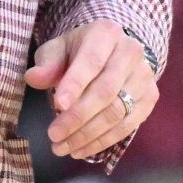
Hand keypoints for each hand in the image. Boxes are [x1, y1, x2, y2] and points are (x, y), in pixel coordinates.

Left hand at [24, 21, 157, 159]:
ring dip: (88, 134)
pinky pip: (128, 125)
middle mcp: (131, 52)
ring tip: (62, 147)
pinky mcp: (150, 97)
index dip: (75, 84)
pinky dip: (103, 141)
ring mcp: (144, 76)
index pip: (91, 61)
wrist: (111, 52)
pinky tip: (81, 150)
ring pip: (117, 112)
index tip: (57, 105)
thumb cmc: (78, 52)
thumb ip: (46, 64)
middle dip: (78, 117)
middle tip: (54, 135)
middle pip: (105, 91)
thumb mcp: (57, 50)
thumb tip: (33, 77)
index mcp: (106, 33)